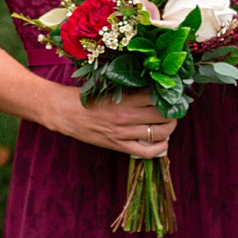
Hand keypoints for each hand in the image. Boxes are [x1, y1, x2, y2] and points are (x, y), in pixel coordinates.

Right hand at [51, 88, 172, 158]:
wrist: (62, 111)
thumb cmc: (83, 96)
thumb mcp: (105, 86)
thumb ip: (127, 88)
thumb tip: (150, 86)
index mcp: (122, 97)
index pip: (155, 96)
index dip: (168, 94)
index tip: (173, 92)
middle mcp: (125, 115)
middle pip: (161, 114)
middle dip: (173, 111)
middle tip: (175, 108)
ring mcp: (122, 132)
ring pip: (158, 133)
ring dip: (169, 128)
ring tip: (170, 123)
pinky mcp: (117, 145)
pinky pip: (146, 151)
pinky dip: (160, 148)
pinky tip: (163, 142)